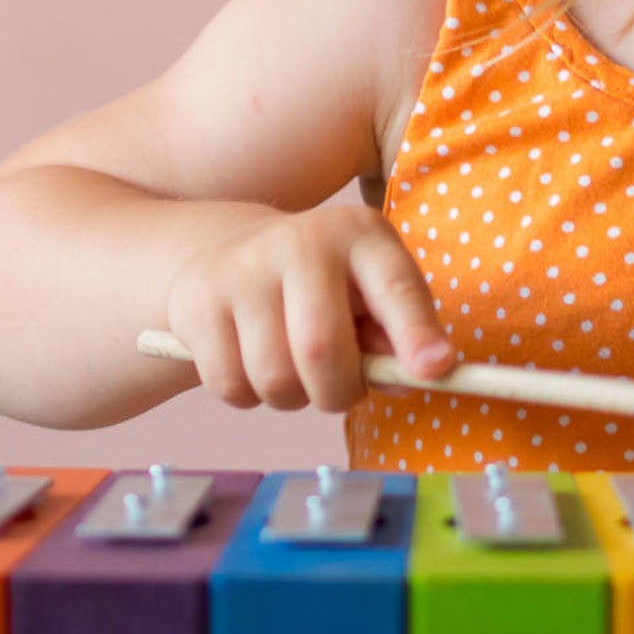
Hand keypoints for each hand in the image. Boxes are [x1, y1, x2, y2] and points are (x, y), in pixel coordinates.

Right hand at [162, 204, 456, 412]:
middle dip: (338, 393)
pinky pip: (229, 386)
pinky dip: (248, 396)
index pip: (395, 286)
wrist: (233, 252)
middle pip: (321, 348)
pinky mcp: (196, 301)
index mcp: (360, 234)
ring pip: (273, 377)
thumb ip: (400, 337)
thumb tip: (422, 374)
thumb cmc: (326, 288)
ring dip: (291, 399)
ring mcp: (242, 268)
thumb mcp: (371, 296)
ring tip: (294, 371)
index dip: (416, 332)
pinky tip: (252, 363)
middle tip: (340, 392)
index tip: (436, 371)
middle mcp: (301, 241)